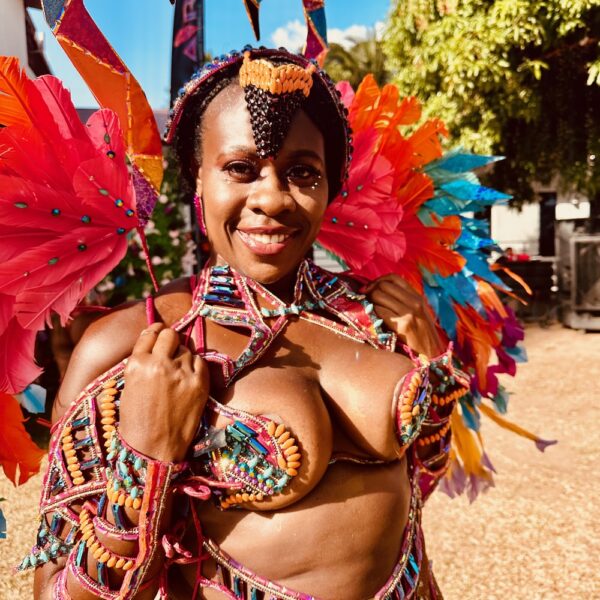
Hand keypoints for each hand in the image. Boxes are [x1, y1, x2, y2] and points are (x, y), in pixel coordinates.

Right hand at [118, 323, 208, 461]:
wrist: (154, 449)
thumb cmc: (136, 422)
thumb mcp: (129, 387)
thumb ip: (141, 364)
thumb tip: (154, 346)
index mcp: (137, 364)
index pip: (150, 333)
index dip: (155, 332)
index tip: (159, 333)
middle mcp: (159, 363)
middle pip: (170, 335)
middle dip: (170, 340)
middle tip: (171, 350)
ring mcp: (181, 372)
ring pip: (186, 350)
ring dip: (182, 357)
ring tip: (177, 374)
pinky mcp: (200, 382)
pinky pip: (200, 362)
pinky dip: (195, 368)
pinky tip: (188, 380)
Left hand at [365, 274, 444, 357]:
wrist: (432, 357)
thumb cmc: (422, 338)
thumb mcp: (418, 315)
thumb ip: (404, 302)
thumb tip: (379, 292)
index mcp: (418, 298)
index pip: (394, 278)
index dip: (378, 280)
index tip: (369, 288)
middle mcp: (415, 302)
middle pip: (383, 285)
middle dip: (370, 290)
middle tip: (364, 299)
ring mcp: (409, 313)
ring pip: (378, 295)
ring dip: (369, 301)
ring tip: (367, 308)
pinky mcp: (403, 325)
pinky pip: (379, 311)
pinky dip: (372, 313)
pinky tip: (373, 319)